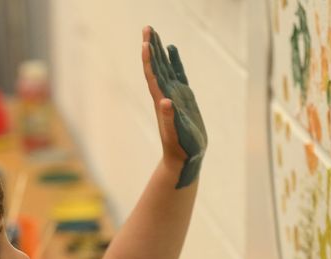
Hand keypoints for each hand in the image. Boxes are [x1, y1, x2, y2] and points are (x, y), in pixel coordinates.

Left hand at [142, 26, 206, 188]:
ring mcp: (174, 94)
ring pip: (165, 67)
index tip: (147, 42)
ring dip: (160, 51)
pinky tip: (172, 50)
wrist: (184, 157)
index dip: (149, 59)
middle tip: (148, 27)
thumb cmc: (179, 148)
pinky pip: (178, 74)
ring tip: (156, 34)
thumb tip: (165, 101)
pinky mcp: (183, 98)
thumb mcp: (175, 134)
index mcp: (162, 101)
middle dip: (152, 47)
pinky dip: (175, 61)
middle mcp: (165, 94)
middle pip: (156, 66)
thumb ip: (170, 119)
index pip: (153, 76)